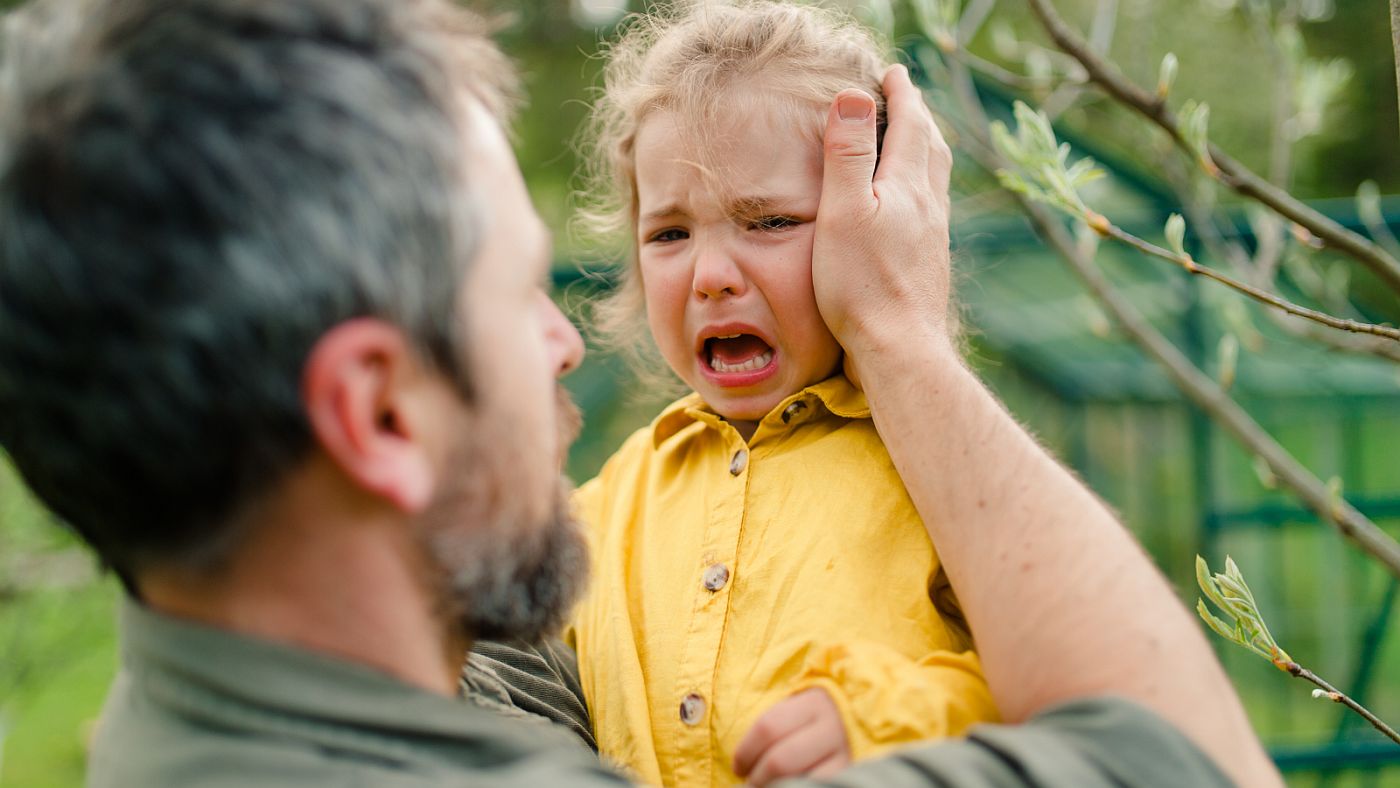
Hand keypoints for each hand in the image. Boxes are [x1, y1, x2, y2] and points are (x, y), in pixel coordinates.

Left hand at [732, 688, 850, 786]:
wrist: (863, 718)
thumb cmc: (818, 717)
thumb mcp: (800, 708)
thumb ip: (775, 726)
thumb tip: (742, 761)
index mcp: (812, 703)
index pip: (768, 728)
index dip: (745, 752)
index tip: (738, 767)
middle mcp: (831, 727)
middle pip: (780, 760)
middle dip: (757, 778)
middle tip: (749, 785)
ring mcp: (846, 753)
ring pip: (800, 781)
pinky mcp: (852, 771)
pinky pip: (819, 787)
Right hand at [813, 65, 954, 372]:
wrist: (900, 347)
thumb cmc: (862, 284)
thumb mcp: (843, 212)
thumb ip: (848, 153)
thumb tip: (855, 96)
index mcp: (907, 186)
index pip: (911, 124)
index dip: (902, 94)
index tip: (893, 73)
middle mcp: (929, 205)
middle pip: (932, 145)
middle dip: (919, 115)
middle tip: (906, 97)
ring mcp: (934, 234)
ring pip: (937, 176)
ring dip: (927, 148)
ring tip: (915, 140)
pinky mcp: (931, 260)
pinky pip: (933, 205)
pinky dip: (925, 184)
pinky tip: (915, 203)